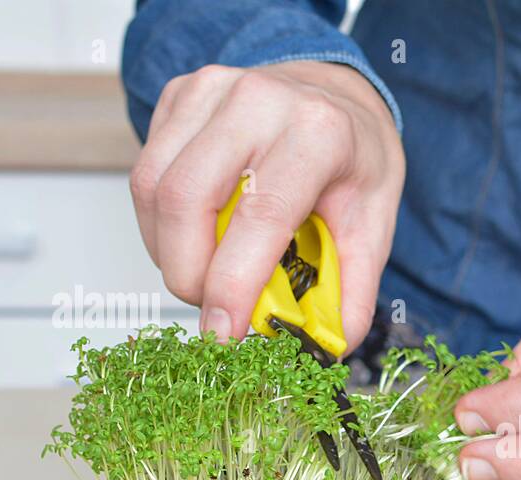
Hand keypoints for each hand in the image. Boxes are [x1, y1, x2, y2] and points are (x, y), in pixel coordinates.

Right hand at [129, 61, 404, 346]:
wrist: (337, 94)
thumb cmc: (353, 157)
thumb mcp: (374, 224)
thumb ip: (351, 291)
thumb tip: (327, 346)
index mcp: (318, 133)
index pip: (260, 216)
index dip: (232, 284)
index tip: (222, 333)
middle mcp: (258, 102)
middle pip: (186, 201)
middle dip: (188, 275)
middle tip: (213, 309)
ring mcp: (210, 92)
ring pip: (152, 189)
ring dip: (168, 252)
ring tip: (206, 273)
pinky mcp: (177, 96)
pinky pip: (146, 174)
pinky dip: (161, 224)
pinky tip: (195, 234)